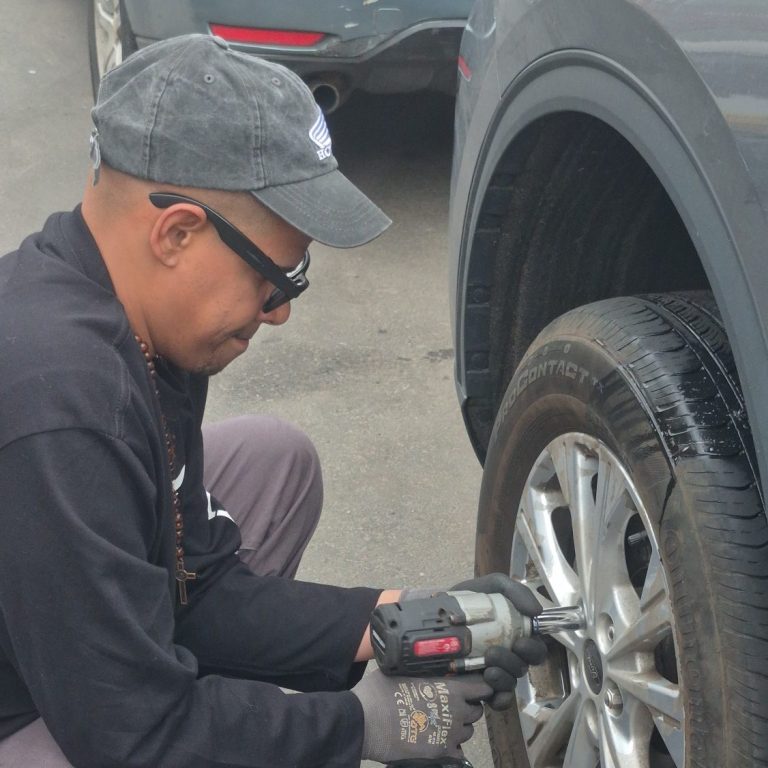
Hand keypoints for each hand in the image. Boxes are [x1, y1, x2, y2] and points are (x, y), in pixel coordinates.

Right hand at [352, 669, 491, 763]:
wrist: (365, 721)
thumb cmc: (380, 691)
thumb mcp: (402, 671)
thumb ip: (423, 671)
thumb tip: (424, 666)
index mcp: (449, 688)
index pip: (481, 687)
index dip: (481, 687)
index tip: (476, 687)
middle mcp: (455, 712)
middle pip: (476, 711)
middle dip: (468, 707)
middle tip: (452, 705)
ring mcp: (449, 735)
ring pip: (467, 732)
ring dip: (459, 726)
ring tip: (442, 723)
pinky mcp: (440, 754)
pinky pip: (457, 752)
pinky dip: (451, 747)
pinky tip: (437, 741)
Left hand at [451, 573, 547, 709]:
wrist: (435, 614)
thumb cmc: (468, 600)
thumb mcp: (492, 585)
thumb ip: (515, 591)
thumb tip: (536, 610)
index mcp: (515, 635)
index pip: (536, 648)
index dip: (533, 649)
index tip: (521, 642)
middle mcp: (508, 656)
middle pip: (524, 667)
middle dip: (514, 662)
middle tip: (494, 652)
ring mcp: (494, 672)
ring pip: (510, 682)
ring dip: (503, 676)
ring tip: (486, 666)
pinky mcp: (479, 686)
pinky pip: (498, 701)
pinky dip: (498, 698)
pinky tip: (487, 688)